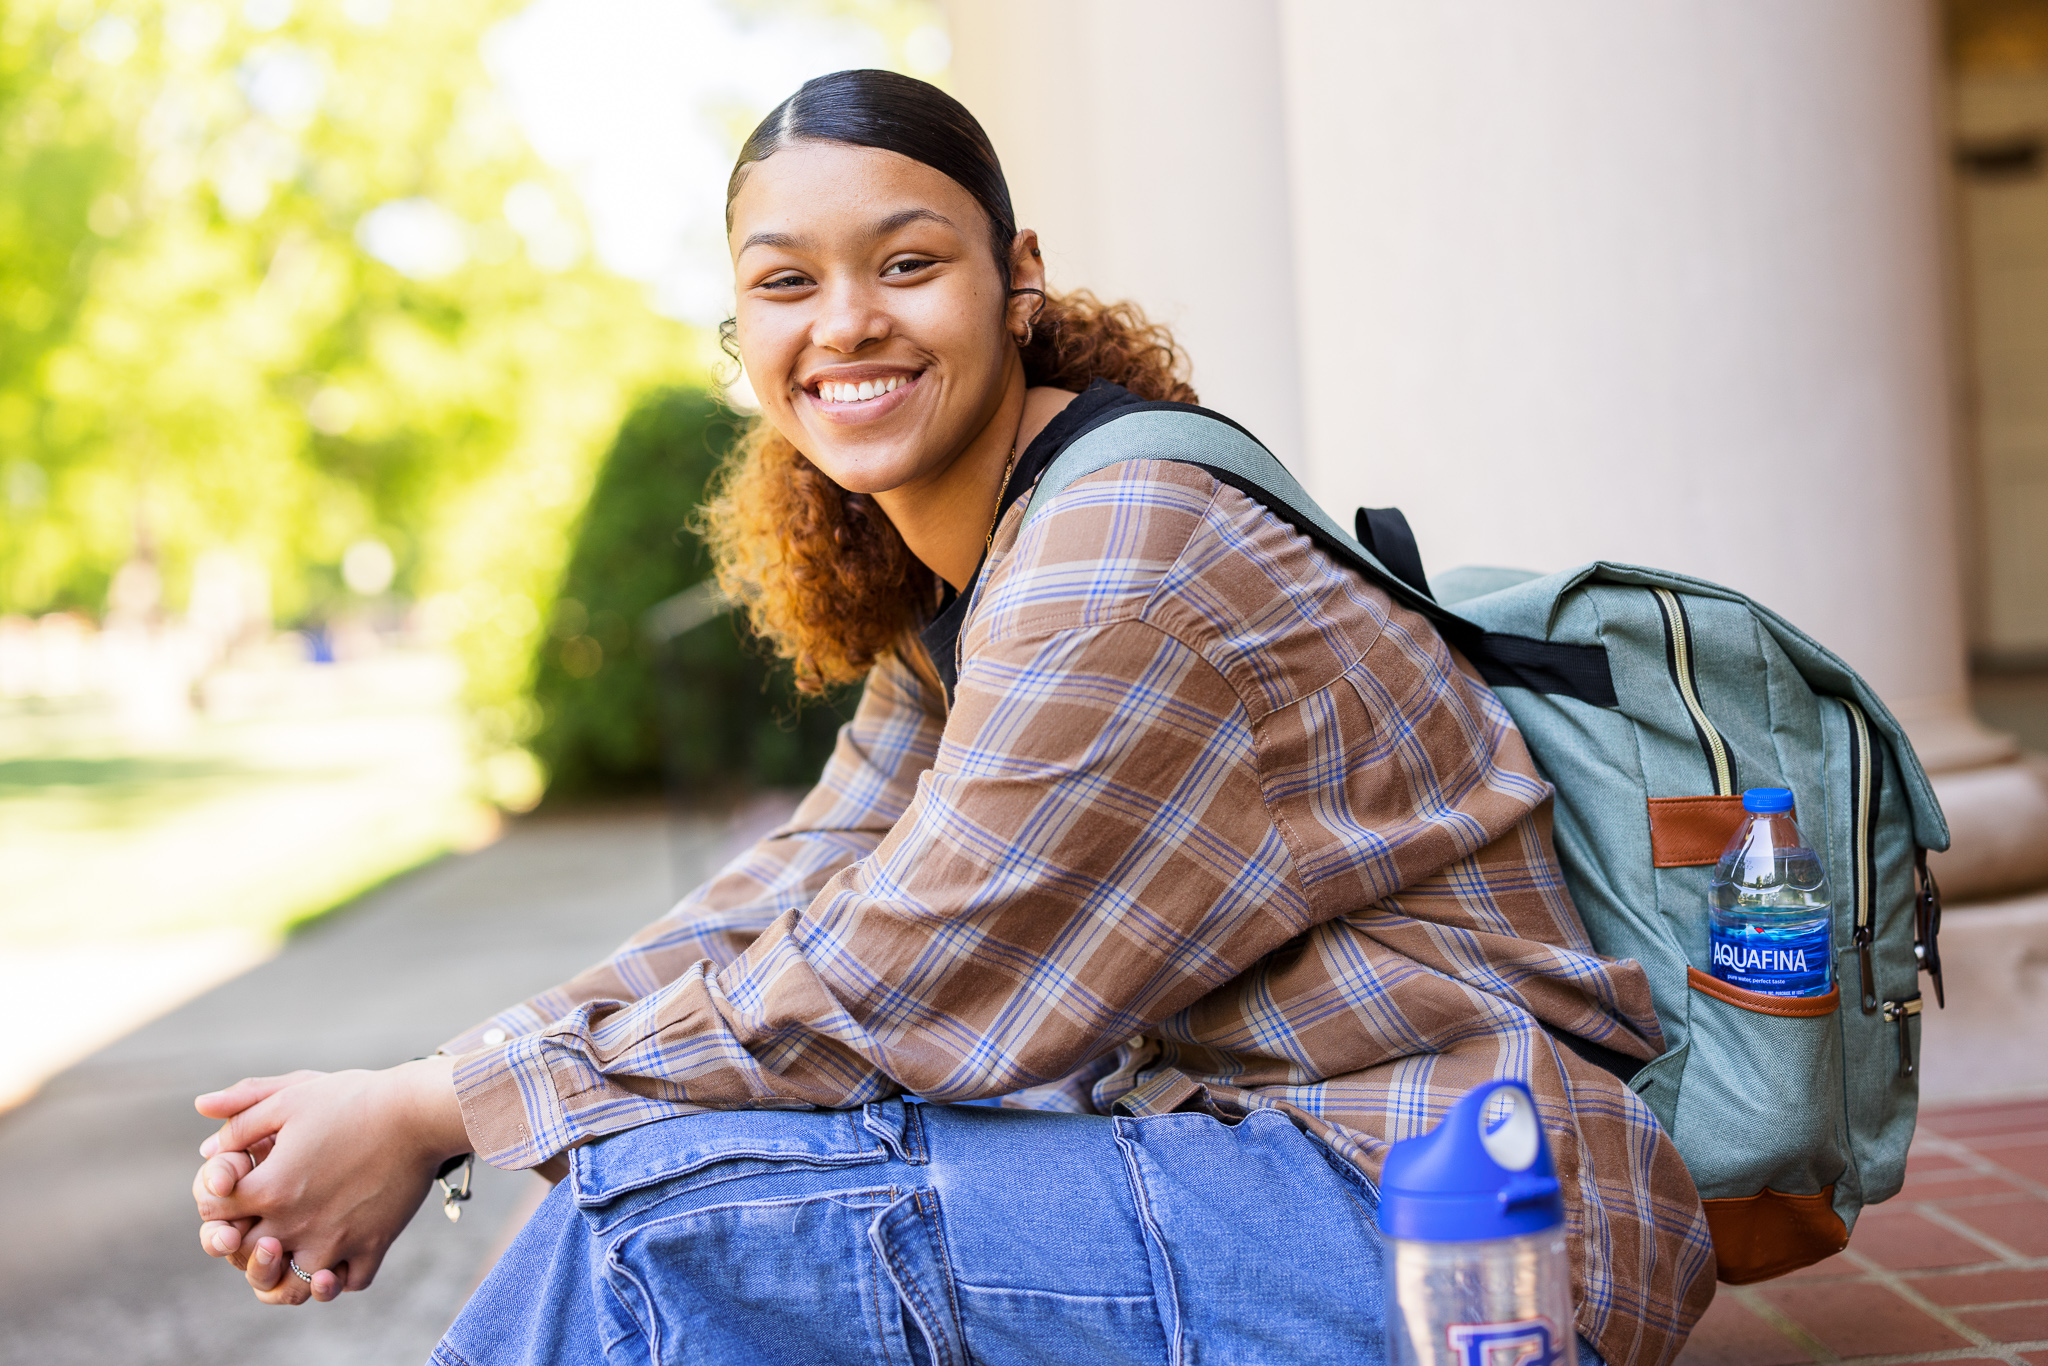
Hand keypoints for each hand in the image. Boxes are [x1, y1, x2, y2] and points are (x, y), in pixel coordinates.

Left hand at [190, 1058, 469, 1304]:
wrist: (418, 1111)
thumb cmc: (353, 1098)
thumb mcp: (290, 1096)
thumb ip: (240, 1119)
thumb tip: (205, 1148)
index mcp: (270, 1187)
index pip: (213, 1211)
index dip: (214, 1196)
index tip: (233, 1182)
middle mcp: (297, 1224)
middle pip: (245, 1256)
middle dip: (242, 1238)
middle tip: (259, 1217)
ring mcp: (337, 1241)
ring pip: (294, 1286)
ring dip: (285, 1275)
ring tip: (292, 1252)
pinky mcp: (374, 1245)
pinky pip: (348, 1283)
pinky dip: (338, 1279)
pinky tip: (336, 1256)